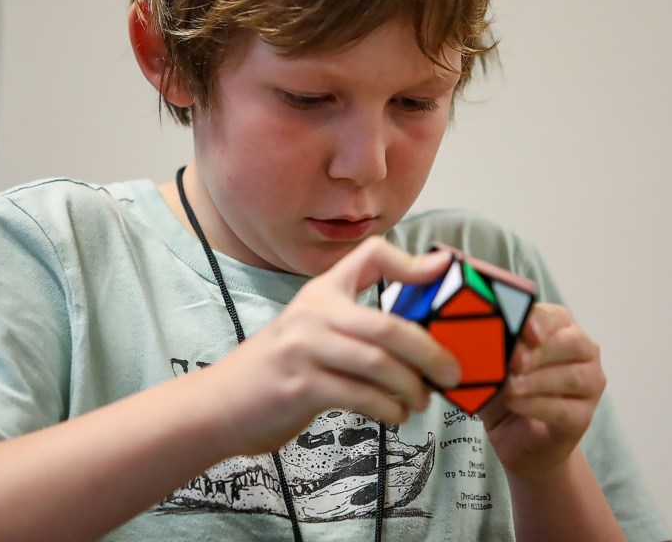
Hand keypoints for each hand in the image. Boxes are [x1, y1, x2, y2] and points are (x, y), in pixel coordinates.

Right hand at [201, 236, 461, 456]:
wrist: (219, 404)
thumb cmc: (275, 371)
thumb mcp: (309, 330)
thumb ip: (353, 323)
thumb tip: (415, 336)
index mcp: (320, 293)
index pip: (372, 255)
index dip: (412, 262)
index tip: (444, 271)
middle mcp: (313, 313)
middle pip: (390, 325)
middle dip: (431, 352)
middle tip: (453, 372)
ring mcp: (304, 349)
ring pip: (380, 363)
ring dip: (412, 388)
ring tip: (421, 401)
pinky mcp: (301, 386)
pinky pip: (362, 397)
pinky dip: (389, 409)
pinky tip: (395, 415)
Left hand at [479, 303, 605, 476]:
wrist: (514, 436)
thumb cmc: (504, 389)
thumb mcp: (490, 365)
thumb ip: (487, 349)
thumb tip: (472, 336)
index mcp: (559, 328)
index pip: (555, 316)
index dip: (540, 321)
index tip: (525, 330)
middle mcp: (583, 353)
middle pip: (573, 343)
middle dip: (540, 351)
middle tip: (513, 362)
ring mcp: (588, 386)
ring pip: (573, 377)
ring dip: (537, 380)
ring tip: (510, 386)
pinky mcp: (582, 418)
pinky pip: (564, 409)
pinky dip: (537, 405)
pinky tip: (515, 404)